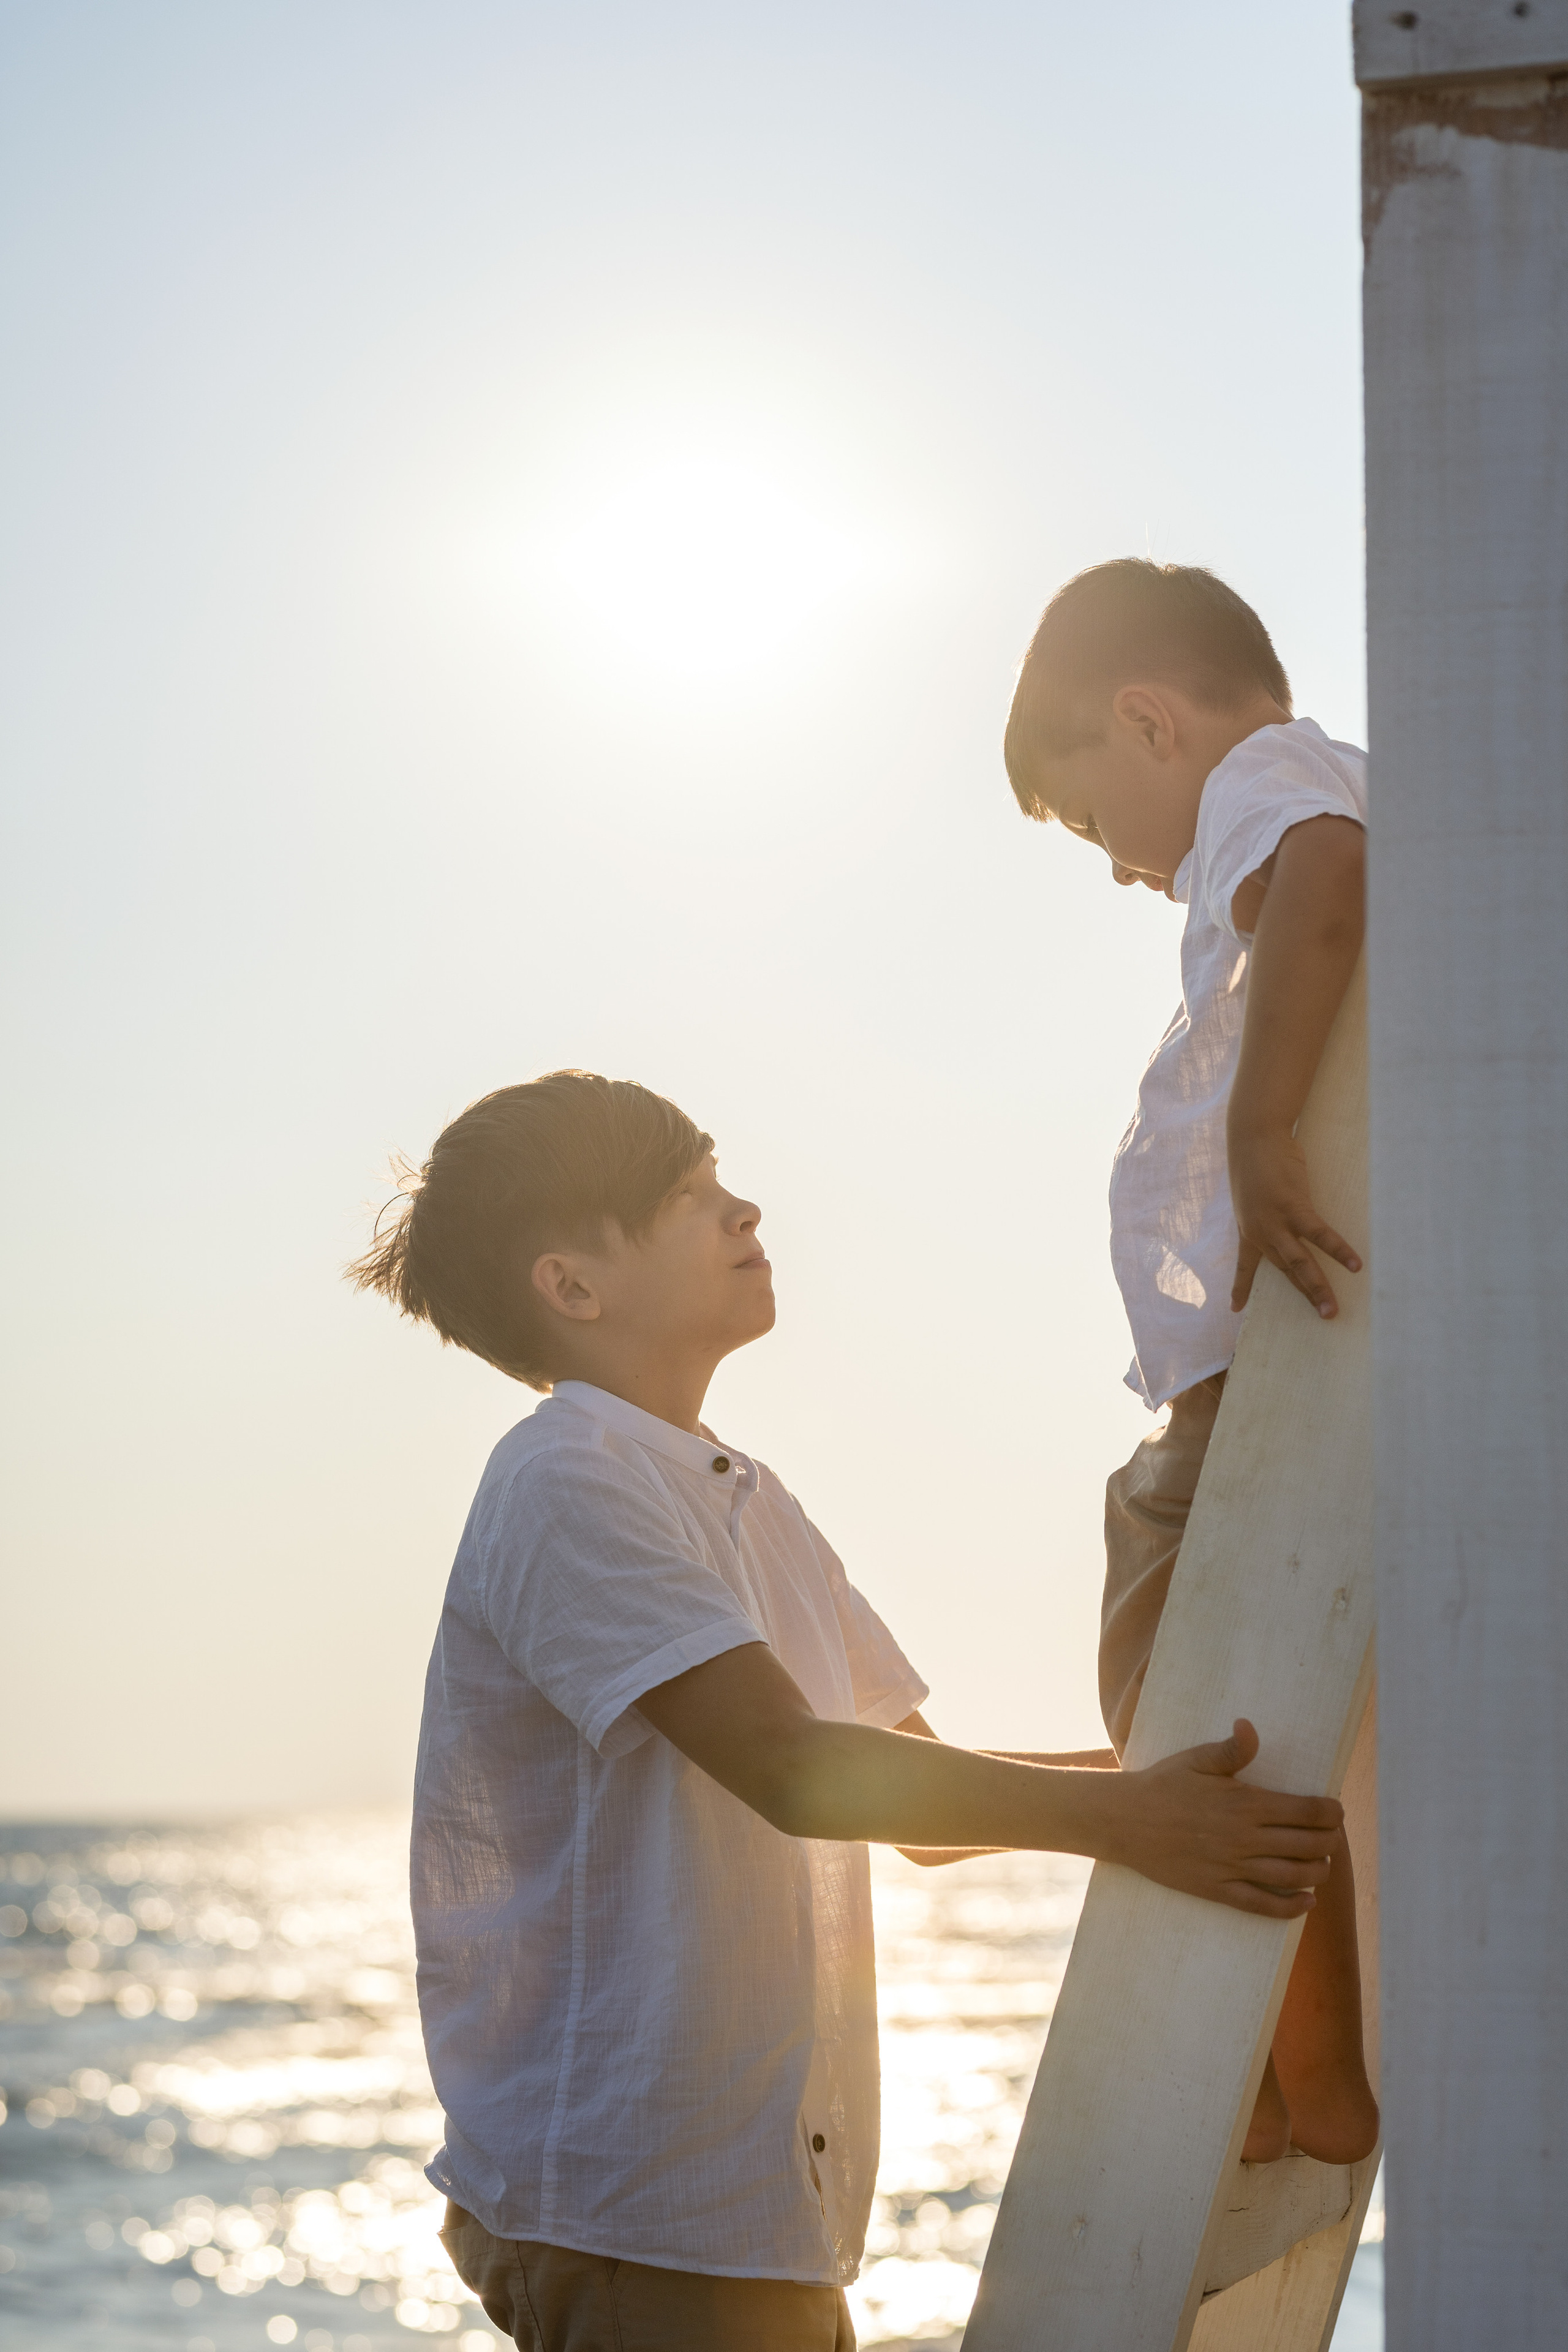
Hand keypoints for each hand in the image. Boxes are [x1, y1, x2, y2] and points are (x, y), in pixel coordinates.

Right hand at [1104, 1719, 1341, 1919]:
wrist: (1124, 1820)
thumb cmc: (1163, 1784)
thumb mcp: (1196, 1759)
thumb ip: (1231, 1749)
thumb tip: (1250, 1727)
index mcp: (1244, 1803)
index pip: (1305, 1811)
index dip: (1330, 1813)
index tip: (1336, 1811)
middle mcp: (1243, 1838)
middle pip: (1306, 1845)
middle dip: (1329, 1842)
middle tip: (1333, 1837)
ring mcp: (1231, 1867)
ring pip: (1290, 1876)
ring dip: (1317, 1872)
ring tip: (1323, 1865)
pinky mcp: (1217, 1890)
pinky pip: (1261, 1905)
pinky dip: (1290, 1907)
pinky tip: (1306, 1901)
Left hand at [1230, 1126, 1361, 1316]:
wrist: (1253, 1137)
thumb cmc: (1257, 1162)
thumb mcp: (1252, 1194)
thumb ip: (1264, 1212)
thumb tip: (1277, 1219)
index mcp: (1248, 1230)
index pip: (1245, 1265)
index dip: (1240, 1287)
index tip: (1235, 1309)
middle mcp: (1260, 1232)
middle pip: (1286, 1270)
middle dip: (1305, 1295)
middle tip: (1325, 1317)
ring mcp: (1275, 1221)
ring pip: (1300, 1262)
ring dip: (1318, 1287)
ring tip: (1333, 1309)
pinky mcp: (1293, 1207)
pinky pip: (1319, 1234)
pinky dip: (1338, 1250)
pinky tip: (1355, 1264)